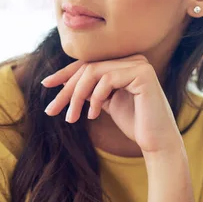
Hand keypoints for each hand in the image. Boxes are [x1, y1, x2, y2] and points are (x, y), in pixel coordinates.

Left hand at [41, 55, 182, 153]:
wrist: (157, 143)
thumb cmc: (134, 124)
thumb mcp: (107, 102)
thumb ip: (93, 89)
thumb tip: (66, 81)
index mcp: (126, 63)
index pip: (89, 64)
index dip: (65, 73)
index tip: (46, 84)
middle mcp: (134, 58)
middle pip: (88, 67)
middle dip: (67, 89)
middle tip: (52, 110)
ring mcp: (139, 63)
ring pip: (93, 72)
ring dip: (77, 96)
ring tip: (71, 118)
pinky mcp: (143, 73)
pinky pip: (107, 79)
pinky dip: (95, 98)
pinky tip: (93, 115)